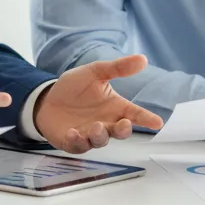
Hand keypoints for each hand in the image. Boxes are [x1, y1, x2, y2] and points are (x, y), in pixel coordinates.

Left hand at [33, 55, 164, 153]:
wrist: (48, 99)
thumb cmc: (75, 87)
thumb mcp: (94, 72)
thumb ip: (117, 68)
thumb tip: (143, 58)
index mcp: (114, 107)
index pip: (134, 114)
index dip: (146, 118)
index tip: (157, 122)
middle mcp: (106, 123)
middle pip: (120, 132)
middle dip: (124, 130)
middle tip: (124, 124)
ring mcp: (90, 134)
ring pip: (101, 141)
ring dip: (100, 135)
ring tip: (96, 126)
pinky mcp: (73, 142)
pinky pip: (78, 146)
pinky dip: (77, 141)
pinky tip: (72, 132)